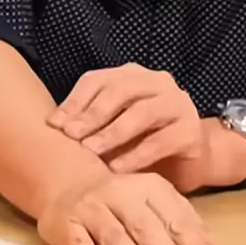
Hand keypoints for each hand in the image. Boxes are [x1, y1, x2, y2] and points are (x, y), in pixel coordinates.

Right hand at [37, 171, 212, 244]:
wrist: (68, 181)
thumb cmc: (122, 200)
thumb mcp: (154, 200)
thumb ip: (184, 221)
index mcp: (151, 187)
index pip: (178, 219)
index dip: (194, 244)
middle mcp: (122, 194)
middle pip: (148, 230)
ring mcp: (94, 210)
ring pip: (116, 242)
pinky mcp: (68, 227)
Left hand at [48, 64, 206, 190]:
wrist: (190, 160)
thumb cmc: (142, 141)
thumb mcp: (113, 127)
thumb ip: (90, 122)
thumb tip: (54, 127)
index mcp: (131, 75)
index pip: (98, 79)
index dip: (75, 100)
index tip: (55, 124)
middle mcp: (156, 82)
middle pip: (120, 89)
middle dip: (93, 114)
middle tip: (72, 136)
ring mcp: (177, 103)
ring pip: (142, 112)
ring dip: (114, 132)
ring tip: (93, 151)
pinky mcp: (191, 129)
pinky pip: (162, 140)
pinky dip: (137, 155)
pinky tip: (118, 169)